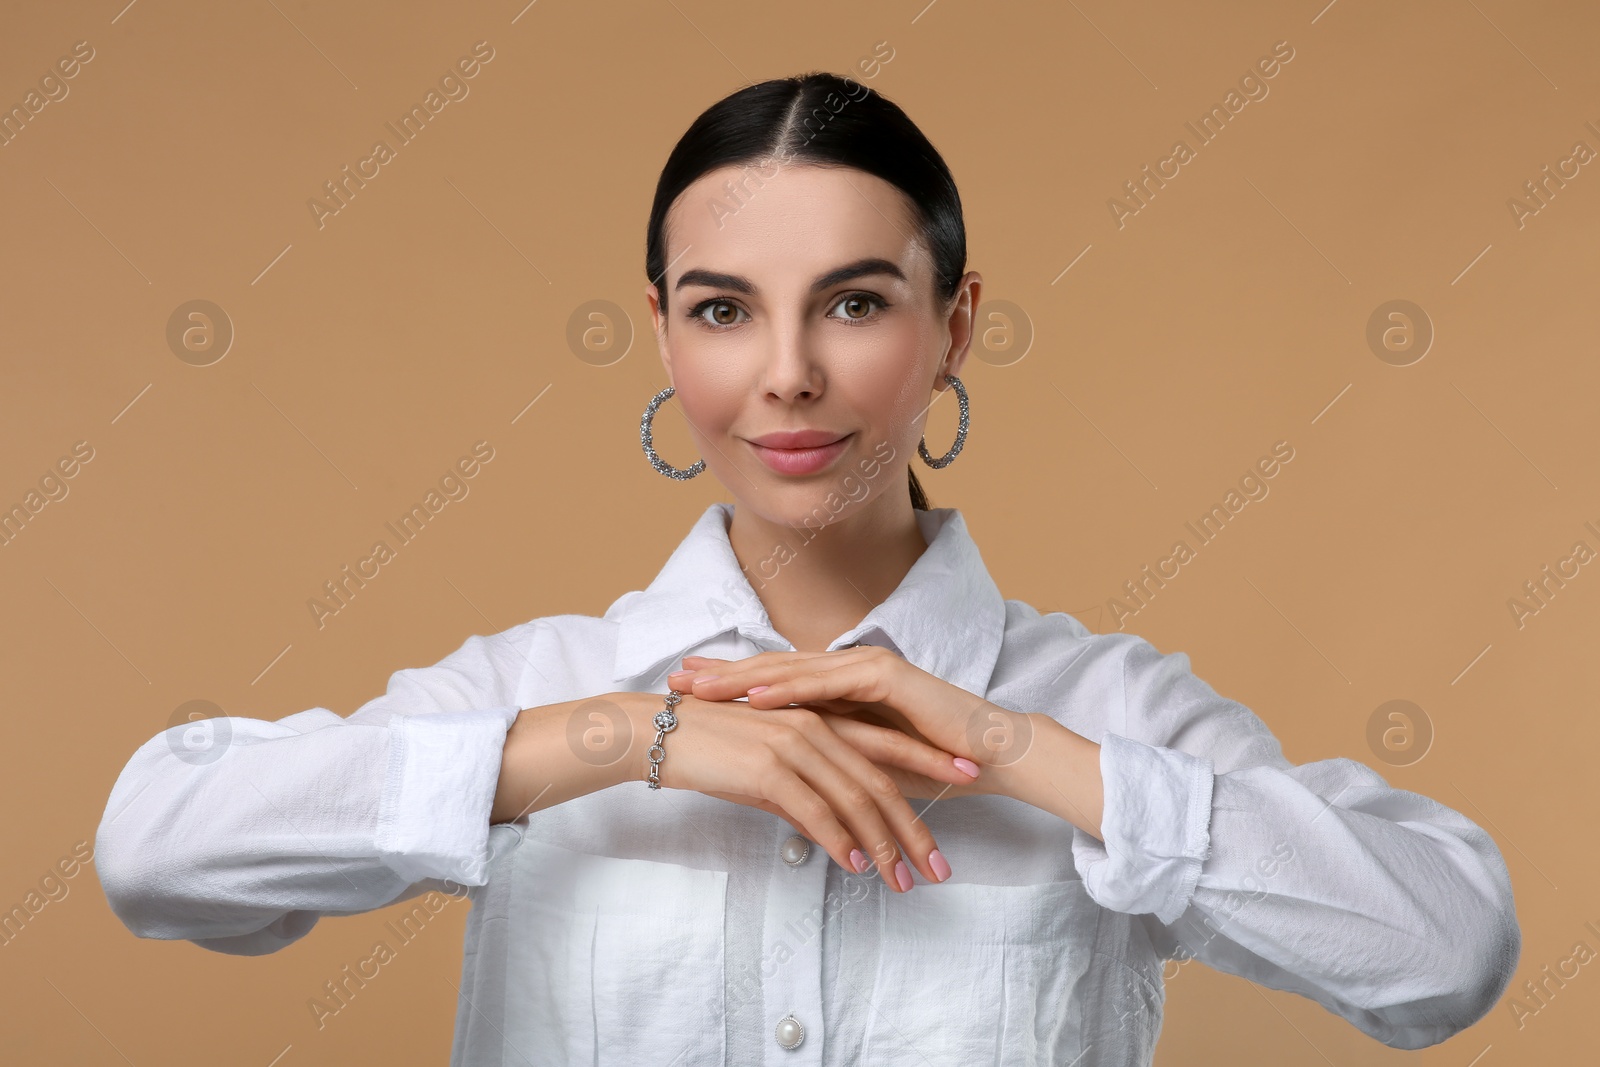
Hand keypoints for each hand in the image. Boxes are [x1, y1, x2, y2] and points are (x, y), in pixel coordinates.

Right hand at [631, 690, 970, 890]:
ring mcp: (793, 743)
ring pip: (855, 798)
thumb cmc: (709, 750)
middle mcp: (814, 726)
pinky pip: (815, 809)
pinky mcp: (767, 766)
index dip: (928, 769)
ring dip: (882, 845)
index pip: (886, 747)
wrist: (656, 733)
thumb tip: (833, 834)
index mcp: (820, 719)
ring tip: (903, 880)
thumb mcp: (767, 768)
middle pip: (881, 781)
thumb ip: (805, 793)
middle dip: (914, 827)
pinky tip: (856, 866)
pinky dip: (840, 840)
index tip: (965, 790)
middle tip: (939, 867)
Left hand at [668, 646, 1033, 768]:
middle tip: (673, 677)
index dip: (729, 682)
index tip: (683, 688)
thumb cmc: (930, 764)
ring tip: (699, 686)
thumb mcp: (859, 762)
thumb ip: (821, 759)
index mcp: (842, 685)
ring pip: (793, 670)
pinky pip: (829, 683)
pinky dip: (791, 689)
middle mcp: (849, 667)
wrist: (989, 754)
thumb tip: (778, 779)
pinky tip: (755, 696)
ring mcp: (867, 665)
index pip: (775, 681)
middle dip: (722, 674)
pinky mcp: (888, 675)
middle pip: (774, 669)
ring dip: (743, 678)